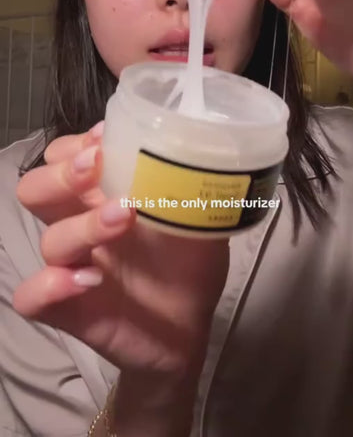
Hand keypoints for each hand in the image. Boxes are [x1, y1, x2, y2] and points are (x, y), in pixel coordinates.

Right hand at [14, 124, 228, 401]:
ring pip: (48, 239)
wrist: (191, 326)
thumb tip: (207, 148)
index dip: (75, 145)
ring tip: (123, 219)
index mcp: (101, 196)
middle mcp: (79, 225)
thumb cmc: (187, 263)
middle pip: (37, 189)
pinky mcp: (69, 309)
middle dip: (62, 173)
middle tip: (97, 167)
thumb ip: (193, 185)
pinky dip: (50, 286)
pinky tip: (87, 281)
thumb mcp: (198, 217)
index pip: (62, 158)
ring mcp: (72, 267)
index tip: (105, 138)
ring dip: (82, 225)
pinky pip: (33, 298)